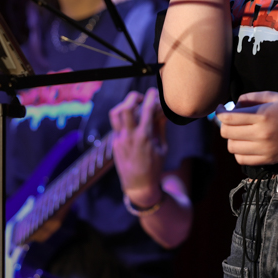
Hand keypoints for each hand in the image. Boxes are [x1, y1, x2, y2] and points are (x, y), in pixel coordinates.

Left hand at [109, 88, 166, 206]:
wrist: (138, 186)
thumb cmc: (154, 167)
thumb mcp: (162, 147)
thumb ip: (161, 128)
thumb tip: (163, 112)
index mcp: (145, 136)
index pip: (146, 109)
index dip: (151, 97)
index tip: (153, 92)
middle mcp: (130, 136)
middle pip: (126, 107)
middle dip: (134, 97)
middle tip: (141, 98)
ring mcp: (119, 139)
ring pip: (115, 113)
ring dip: (123, 105)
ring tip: (132, 107)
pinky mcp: (114, 143)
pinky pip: (116, 125)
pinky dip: (123, 119)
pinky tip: (131, 123)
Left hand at [219, 91, 277, 165]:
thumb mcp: (272, 96)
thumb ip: (250, 97)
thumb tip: (232, 105)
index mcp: (262, 115)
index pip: (228, 118)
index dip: (219, 113)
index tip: (220, 109)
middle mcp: (261, 134)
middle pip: (227, 133)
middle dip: (224, 126)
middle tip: (230, 121)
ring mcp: (265, 149)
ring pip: (232, 148)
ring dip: (231, 139)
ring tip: (239, 133)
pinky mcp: (268, 159)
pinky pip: (242, 160)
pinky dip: (239, 152)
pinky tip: (245, 144)